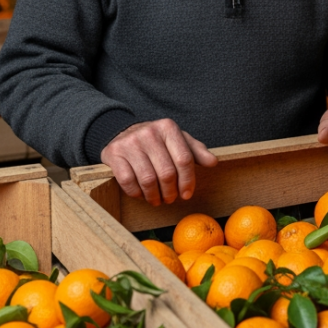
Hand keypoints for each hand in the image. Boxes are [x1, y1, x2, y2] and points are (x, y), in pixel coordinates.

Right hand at [100, 118, 216, 205]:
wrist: (121, 132)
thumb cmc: (156, 141)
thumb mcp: (177, 140)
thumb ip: (195, 151)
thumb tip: (213, 162)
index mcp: (168, 128)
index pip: (184, 159)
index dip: (188, 181)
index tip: (187, 194)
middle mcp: (149, 133)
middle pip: (167, 173)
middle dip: (171, 192)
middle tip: (171, 199)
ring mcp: (130, 143)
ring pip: (148, 180)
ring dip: (154, 196)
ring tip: (157, 200)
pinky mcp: (114, 154)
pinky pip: (128, 182)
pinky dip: (137, 193)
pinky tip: (142, 194)